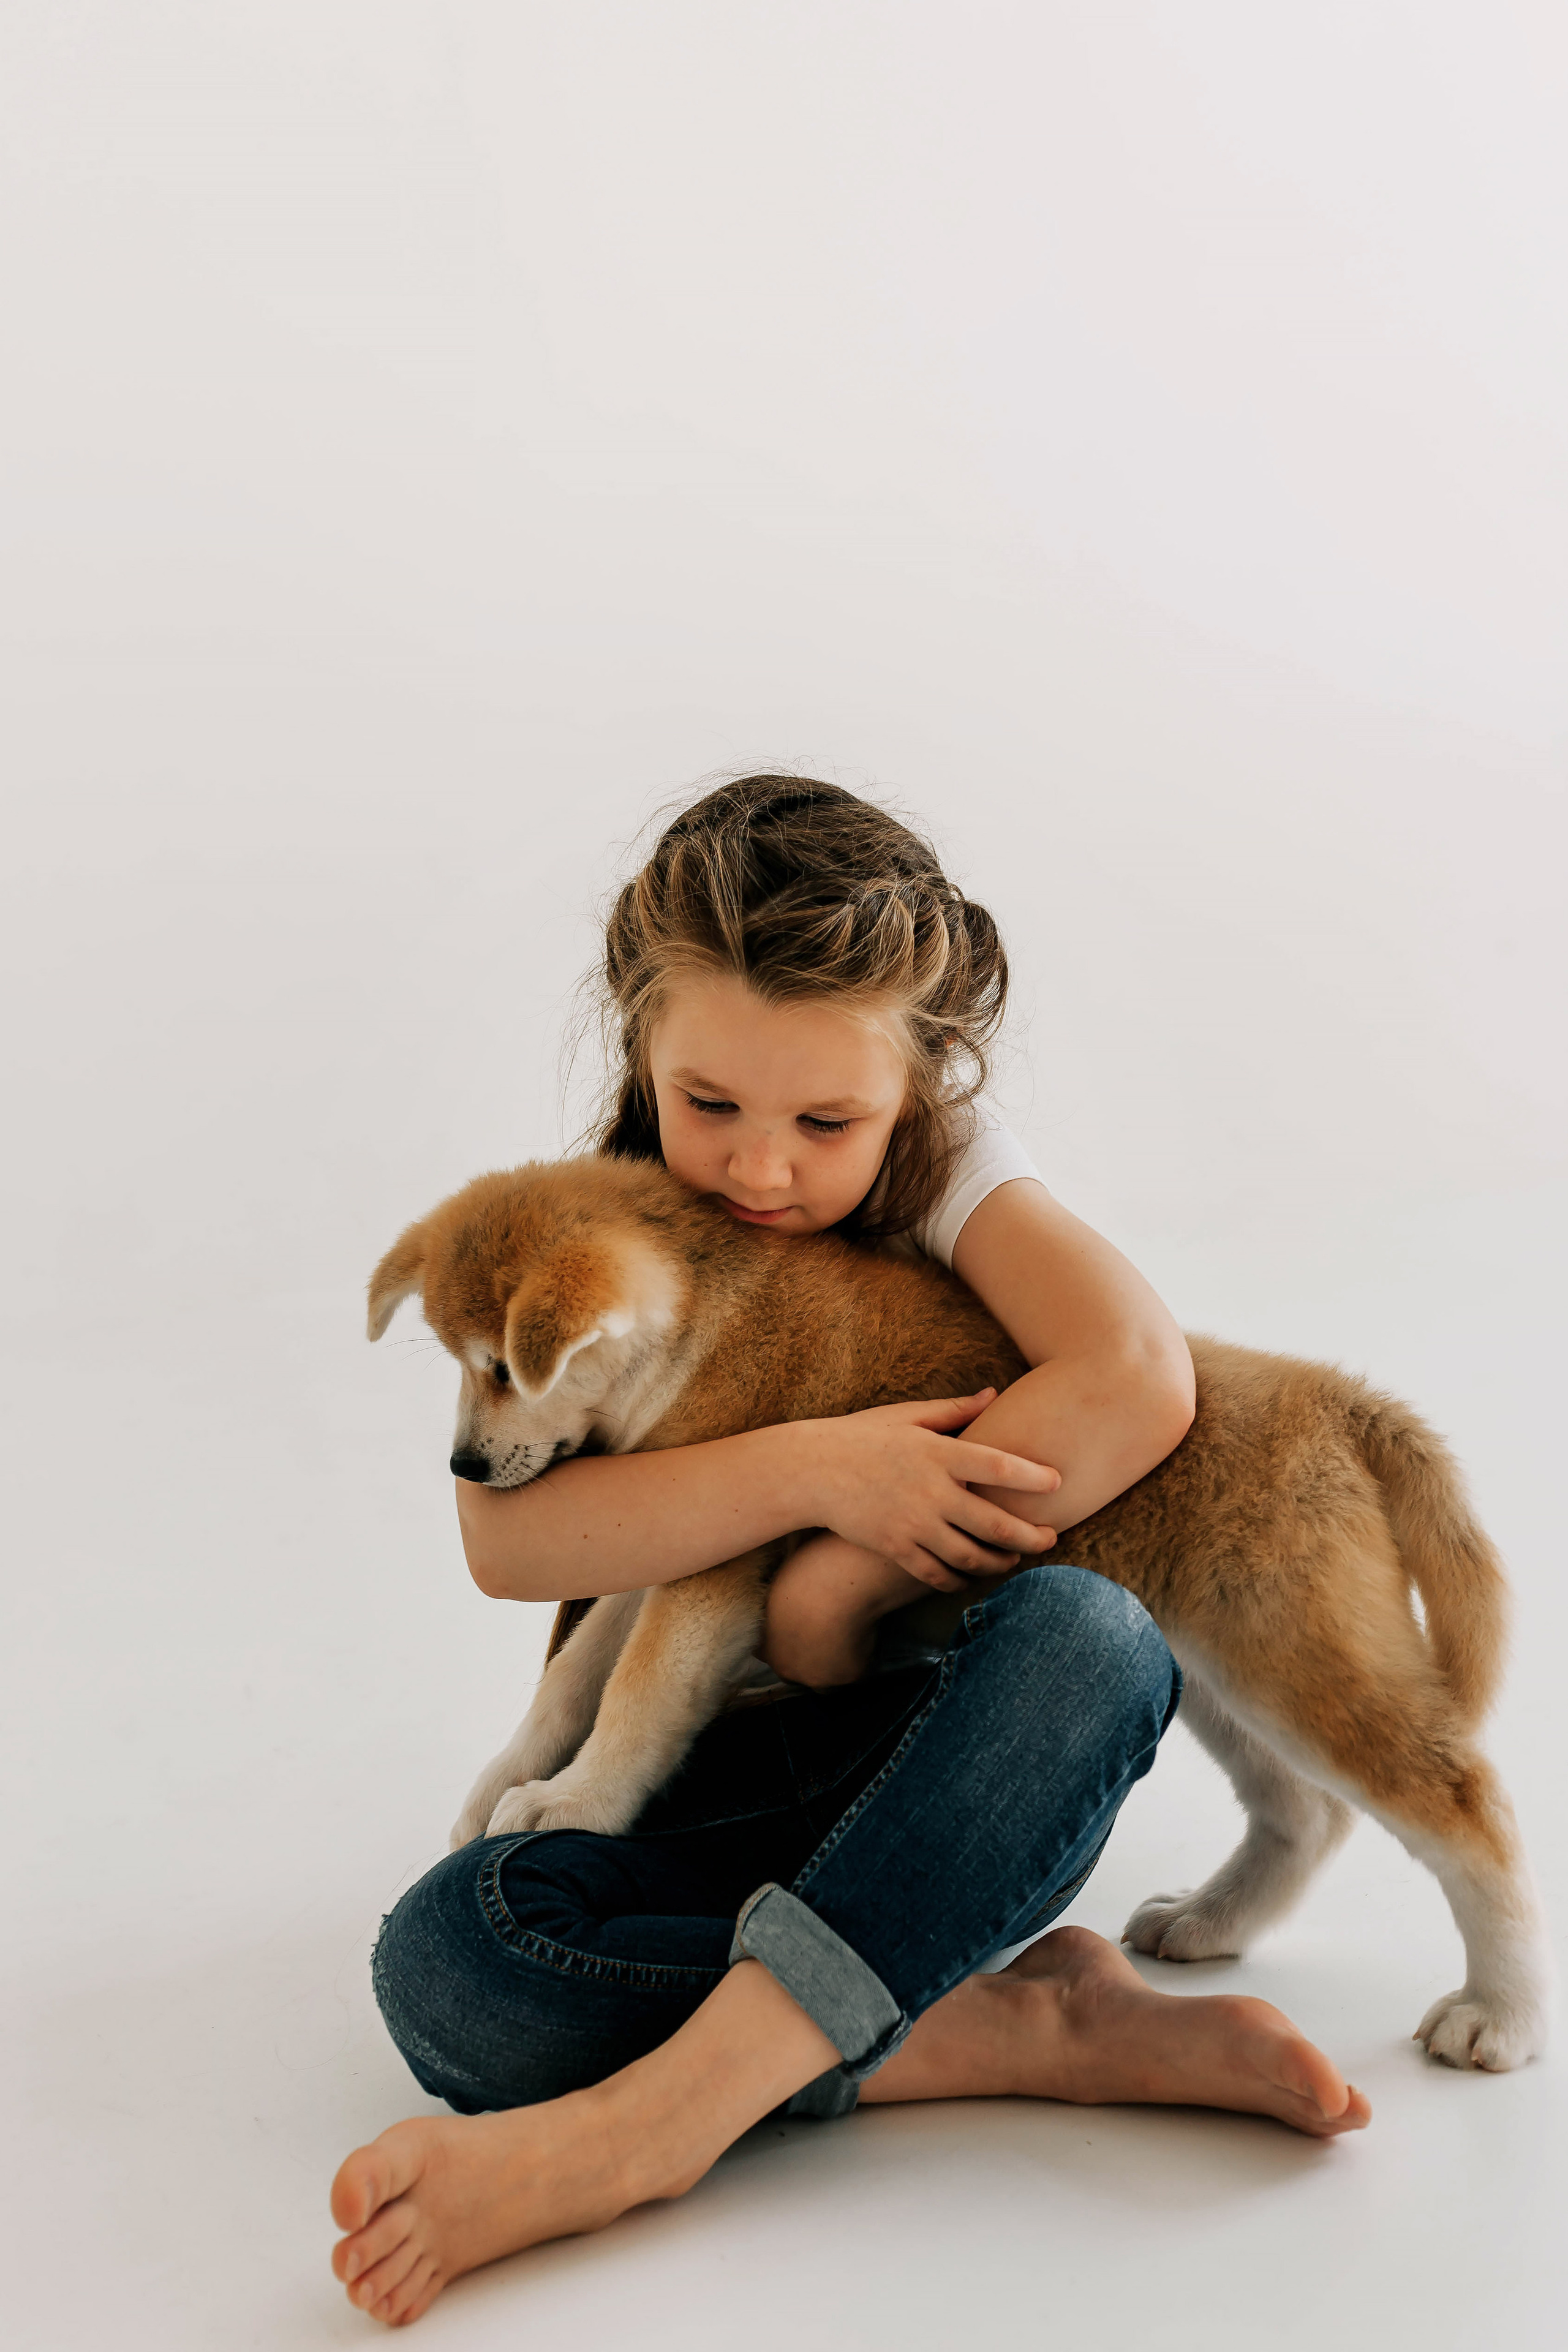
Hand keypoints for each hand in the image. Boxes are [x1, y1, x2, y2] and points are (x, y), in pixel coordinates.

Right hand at [804, 1391, 1060, 1589]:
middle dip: (1030, 1537)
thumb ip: (954, 1411)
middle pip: (995, 1524)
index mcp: (937, 1453)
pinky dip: (959, 1580)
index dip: (1033, 1478)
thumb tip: (994, 1394)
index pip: (998, 1467)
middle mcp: (930, 1491)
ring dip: (999, 1562)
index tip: (1058, 1483)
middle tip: (1051, 1539)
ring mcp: (912, 1523)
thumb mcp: (907, 1416)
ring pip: (970, 1556)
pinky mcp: (894, 1547)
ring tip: (1014, 1559)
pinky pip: (936, 1574)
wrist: (810, 1470)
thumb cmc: (862, 1437)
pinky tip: (970, 1576)